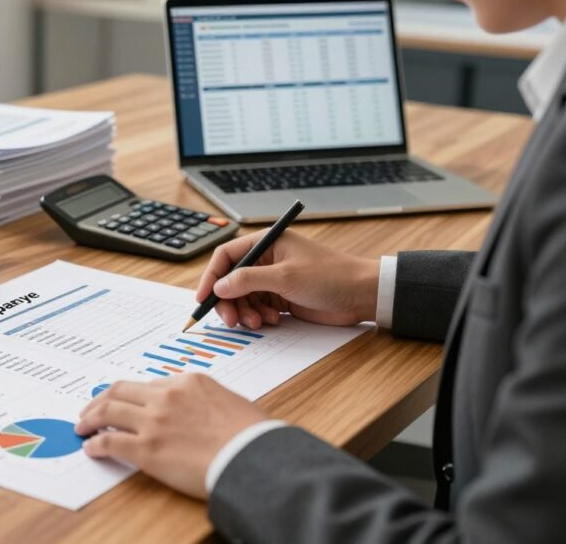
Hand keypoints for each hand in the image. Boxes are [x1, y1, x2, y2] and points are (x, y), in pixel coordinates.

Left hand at [75, 374, 267, 498]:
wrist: (253, 456)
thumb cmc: (252, 436)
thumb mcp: (229, 404)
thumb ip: (206, 403)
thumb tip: (198, 414)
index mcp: (189, 382)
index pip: (149, 385)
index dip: (132, 395)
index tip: (124, 402)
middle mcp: (167, 396)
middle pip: (121, 391)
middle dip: (101, 399)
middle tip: (91, 409)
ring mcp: (154, 421)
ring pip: (108, 411)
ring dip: (90, 418)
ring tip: (82, 425)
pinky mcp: (146, 449)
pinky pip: (110, 442)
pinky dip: (95, 443)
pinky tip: (91, 448)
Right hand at [197, 230, 379, 328]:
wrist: (362, 295)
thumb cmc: (331, 276)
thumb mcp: (286, 277)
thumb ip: (249, 280)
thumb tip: (219, 287)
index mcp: (266, 243)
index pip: (227, 256)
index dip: (212, 276)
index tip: (204, 298)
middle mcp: (266, 260)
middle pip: (231, 281)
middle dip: (228, 301)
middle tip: (230, 320)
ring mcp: (273, 280)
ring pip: (243, 298)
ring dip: (245, 312)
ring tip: (258, 322)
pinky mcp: (281, 298)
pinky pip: (257, 308)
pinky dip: (258, 317)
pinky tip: (273, 321)